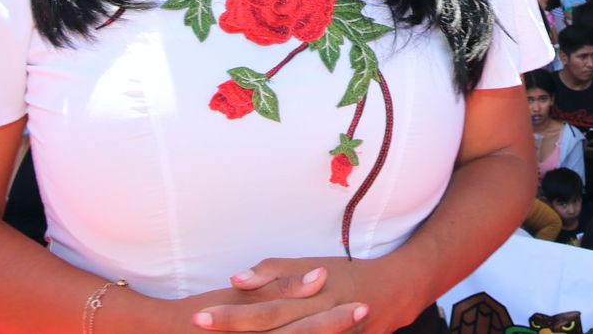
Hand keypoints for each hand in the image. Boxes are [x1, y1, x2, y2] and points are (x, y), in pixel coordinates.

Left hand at [192, 258, 405, 332]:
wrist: (393, 291)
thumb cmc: (346, 275)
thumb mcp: (313, 265)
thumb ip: (275, 272)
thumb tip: (236, 279)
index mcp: (310, 297)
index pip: (264, 310)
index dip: (231, 315)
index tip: (200, 316)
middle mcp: (318, 321)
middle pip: (271, 333)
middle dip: (234, 332)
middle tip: (199, 326)